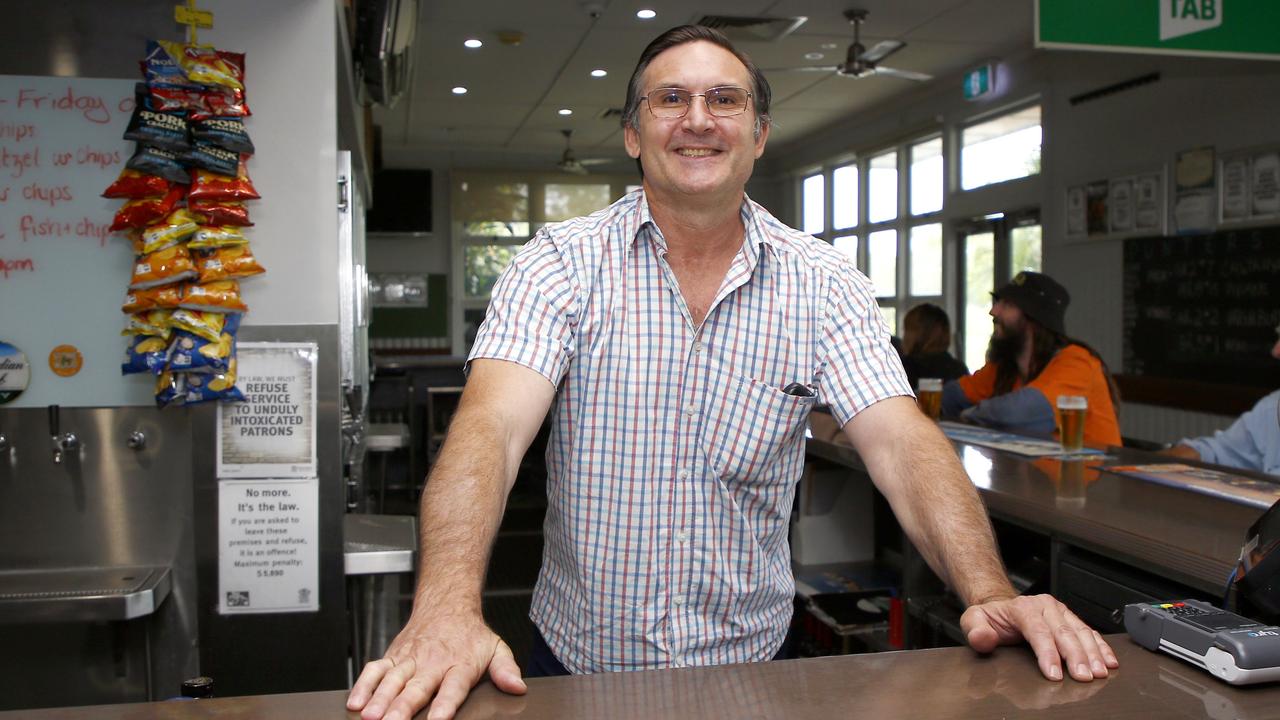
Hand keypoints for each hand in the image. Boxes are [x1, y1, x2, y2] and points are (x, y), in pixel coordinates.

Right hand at [346, 611, 526, 719]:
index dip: (445, 705)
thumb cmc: (469, 634)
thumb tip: (517, 686)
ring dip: (379, 699)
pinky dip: (363, 685)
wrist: (446, 604)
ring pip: (391, 680)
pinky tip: (355, 703)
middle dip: (402, 708)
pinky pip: (375, 670)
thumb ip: (505, 669)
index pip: (452, 688)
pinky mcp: (393, 656)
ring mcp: (409, 659)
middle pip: (416, 688)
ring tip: (370, 717)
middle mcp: (432, 663)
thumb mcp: (495, 648)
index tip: (439, 719)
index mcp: (458, 664)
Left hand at [960, 594, 1117, 681]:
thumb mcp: (973, 620)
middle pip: (1064, 633)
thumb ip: (975, 630)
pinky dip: (1101, 647)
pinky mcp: (1071, 619)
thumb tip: (984, 639)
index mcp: (1023, 608)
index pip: (1038, 631)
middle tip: (1083, 678)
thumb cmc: (990, 619)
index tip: (1054, 674)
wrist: (1001, 609)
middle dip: (1076, 657)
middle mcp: (1045, 607)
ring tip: (1100, 672)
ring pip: (1081, 632)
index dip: (1048, 653)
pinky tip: (1110, 661)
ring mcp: (1060, 612)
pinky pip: (1090, 632)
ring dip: (1093, 653)